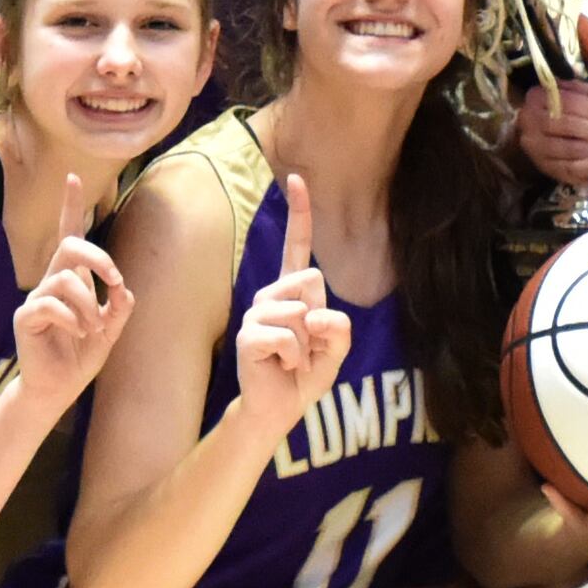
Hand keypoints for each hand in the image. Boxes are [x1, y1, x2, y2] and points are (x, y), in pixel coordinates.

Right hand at [11, 174, 131, 412]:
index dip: (72, 207)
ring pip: (64, 279)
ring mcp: (38, 299)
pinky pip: (49, 304)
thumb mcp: (110, 331)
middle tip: (115, 278)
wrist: (57, 388)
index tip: (74, 177)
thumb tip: (124, 288)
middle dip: (97, 256)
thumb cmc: (80, 356)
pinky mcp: (26, 318)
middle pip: (69, 246)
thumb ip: (119, 309)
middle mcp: (53, 283)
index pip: (71, 235)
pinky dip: (72, 318)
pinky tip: (77, 333)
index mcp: (73, 280)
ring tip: (93, 329)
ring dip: (88, 305)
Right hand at [231, 176, 353, 423]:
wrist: (277, 409)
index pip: (296, 246)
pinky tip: (281, 366)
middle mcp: (271, 295)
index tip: (295, 178)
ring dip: (307, 345)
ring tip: (292, 360)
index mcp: (292, 292)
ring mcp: (256, 313)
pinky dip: (294, 358)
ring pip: (301, 312)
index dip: (298, 213)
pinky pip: (288, 337)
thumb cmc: (304, 375)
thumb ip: (339, 328)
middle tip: (305, 348)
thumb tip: (313, 315)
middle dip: (320, 319)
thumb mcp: (336, 350)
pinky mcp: (248, 335)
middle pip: (312, 281)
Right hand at [513, 80, 587, 187]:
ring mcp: (536, 147)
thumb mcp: (580, 93)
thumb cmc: (565, 107)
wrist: (541, 128)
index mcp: (539, 96)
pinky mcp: (545, 167)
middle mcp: (531, 121)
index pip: (570, 102)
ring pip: (570, 151)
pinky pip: (571, 171)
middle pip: (568, 126)